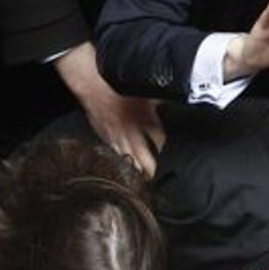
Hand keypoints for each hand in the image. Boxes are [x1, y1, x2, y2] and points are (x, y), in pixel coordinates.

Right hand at [53, 43, 163, 176]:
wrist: (93, 89)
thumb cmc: (118, 88)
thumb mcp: (144, 92)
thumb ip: (160, 99)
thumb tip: (175, 96)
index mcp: (144, 119)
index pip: (160, 141)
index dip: (166, 150)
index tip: (171, 157)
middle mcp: (132, 132)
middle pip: (145, 158)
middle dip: (151, 169)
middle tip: (157, 178)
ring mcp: (118, 138)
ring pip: (129, 160)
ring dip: (137, 170)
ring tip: (143, 181)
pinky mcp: (107, 139)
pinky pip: (117, 155)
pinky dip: (122, 162)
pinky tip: (125, 169)